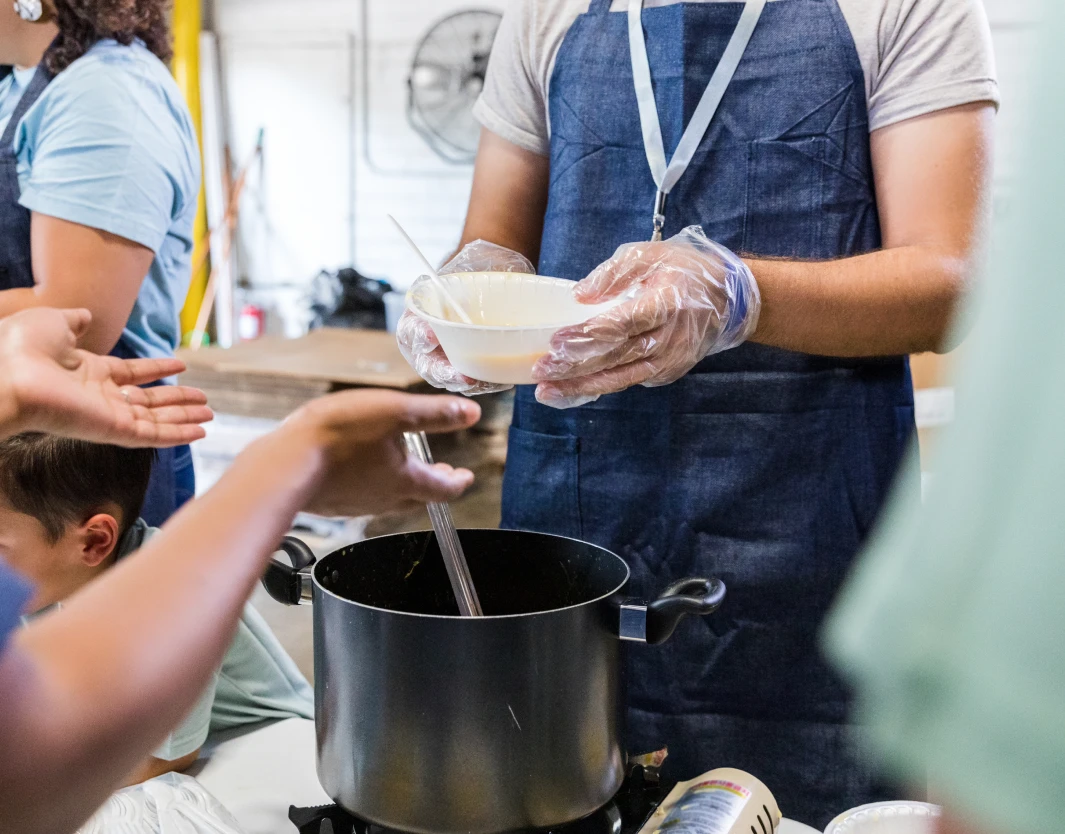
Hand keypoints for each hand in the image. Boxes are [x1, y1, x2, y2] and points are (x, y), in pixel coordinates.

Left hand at [0, 308, 212, 445]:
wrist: (3, 374)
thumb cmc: (19, 347)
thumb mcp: (51, 322)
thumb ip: (72, 321)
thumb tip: (84, 315)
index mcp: (86, 372)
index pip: (131, 373)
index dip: (157, 369)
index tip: (180, 365)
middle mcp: (100, 396)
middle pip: (148, 401)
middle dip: (177, 400)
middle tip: (204, 400)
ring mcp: (107, 415)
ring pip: (155, 420)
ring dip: (184, 418)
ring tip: (210, 414)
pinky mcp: (112, 430)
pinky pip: (151, 436)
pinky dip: (177, 435)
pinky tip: (200, 431)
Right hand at [278, 389, 480, 516]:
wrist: (285, 462)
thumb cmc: (338, 434)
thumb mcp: (394, 412)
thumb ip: (435, 414)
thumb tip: (471, 414)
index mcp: (406, 480)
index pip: (444, 489)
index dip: (459, 482)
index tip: (466, 477)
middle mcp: (384, 498)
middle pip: (419, 496)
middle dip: (434, 483)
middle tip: (442, 473)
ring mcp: (356, 504)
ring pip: (389, 496)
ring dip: (403, 483)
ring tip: (404, 467)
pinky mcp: (332, 503)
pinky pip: (361, 495)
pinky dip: (372, 483)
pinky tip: (362, 469)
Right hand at [397, 240, 534, 395]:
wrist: (487, 287)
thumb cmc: (472, 275)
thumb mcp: (468, 265)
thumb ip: (467, 272)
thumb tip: (479, 281)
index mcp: (417, 317)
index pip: (411, 330)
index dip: (419, 334)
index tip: (432, 336)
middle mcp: (424, 344)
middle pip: (427, 365)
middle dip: (444, 373)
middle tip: (464, 376)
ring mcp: (443, 360)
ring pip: (449, 380)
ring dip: (466, 384)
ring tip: (484, 382)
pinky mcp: (463, 369)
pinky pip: (470, 383)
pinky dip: (484, 385)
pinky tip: (502, 382)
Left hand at [533, 226, 759, 407]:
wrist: (729, 299)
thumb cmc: (683, 270)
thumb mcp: (649, 255)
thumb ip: (613, 273)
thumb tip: (579, 295)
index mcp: (665, 304)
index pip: (622, 325)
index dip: (588, 336)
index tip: (557, 342)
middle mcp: (669, 339)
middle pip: (616, 356)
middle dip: (575, 367)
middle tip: (542, 371)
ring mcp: (669, 361)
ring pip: (620, 378)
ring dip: (582, 386)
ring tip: (548, 392)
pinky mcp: (667, 373)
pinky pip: (628, 381)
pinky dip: (600, 386)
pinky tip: (572, 389)